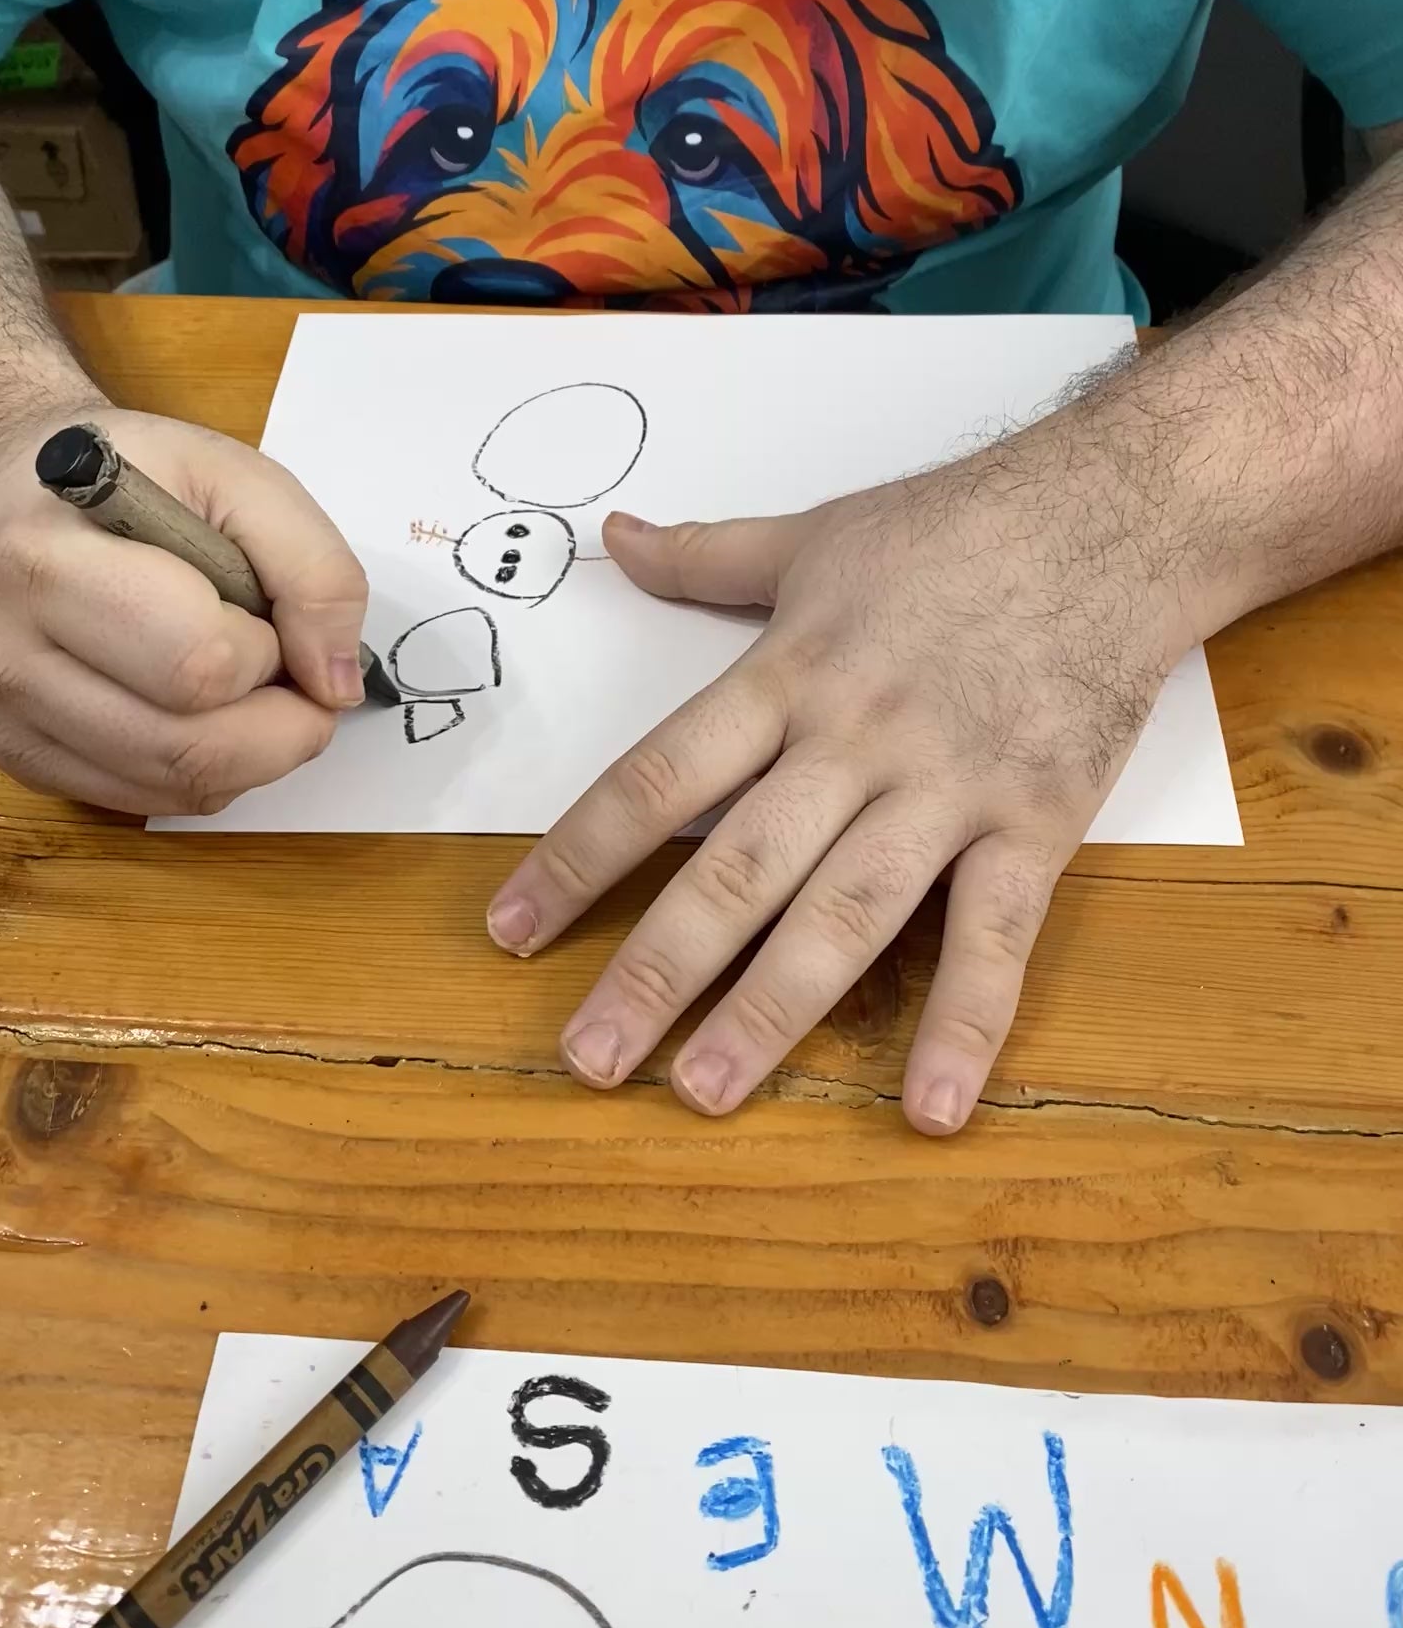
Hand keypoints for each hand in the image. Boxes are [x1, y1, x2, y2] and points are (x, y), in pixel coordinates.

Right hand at [0, 402, 367, 814]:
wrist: (26, 489)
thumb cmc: (134, 475)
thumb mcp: (239, 478)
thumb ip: (313, 569)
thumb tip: (336, 684)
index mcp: (45, 562)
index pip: (198, 664)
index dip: (268, 652)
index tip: (271, 616)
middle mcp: (5, 651)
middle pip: (189, 748)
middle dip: (278, 721)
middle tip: (286, 667)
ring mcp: (6, 715)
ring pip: (176, 786)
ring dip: (251, 750)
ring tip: (245, 681)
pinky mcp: (21, 756)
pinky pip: (149, 799)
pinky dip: (206, 768)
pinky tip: (202, 708)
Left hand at [488, 443, 1192, 1133]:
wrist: (1116, 517)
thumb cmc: (958, 529)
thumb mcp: (815, 535)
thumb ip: (706, 555)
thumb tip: (609, 535)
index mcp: (787, 675)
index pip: (658, 778)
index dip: (576, 855)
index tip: (510, 930)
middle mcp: (854, 741)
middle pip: (736, 867)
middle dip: (656, 968)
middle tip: (588, 1058)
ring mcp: (947, 788)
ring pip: (845, 913)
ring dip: (771, 1011)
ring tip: (703, 1092)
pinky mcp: (1037, 824)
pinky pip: (996, 937)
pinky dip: (965, 1025)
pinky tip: (932, 1110)